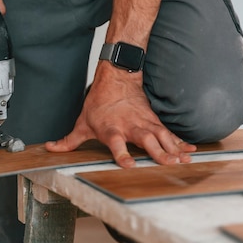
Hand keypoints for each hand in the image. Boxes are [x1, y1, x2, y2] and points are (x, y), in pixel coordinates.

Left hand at [45, 63, 195, 167]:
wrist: (116, 77)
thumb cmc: (98, 103)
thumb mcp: (82, 122)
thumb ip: (69, 140)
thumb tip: (50, 149)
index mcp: (112, 129)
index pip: (116, 144)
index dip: (122, 154)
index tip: (129, 165)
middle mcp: (131, 127)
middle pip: (146, 140)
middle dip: (159, 152)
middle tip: (170, 164)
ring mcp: (145, 124)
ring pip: (162, 137)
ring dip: (174, 148)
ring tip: (185, 160)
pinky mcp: (154, 122)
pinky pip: (170, 133)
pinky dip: (181, 141)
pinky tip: (192, 149)